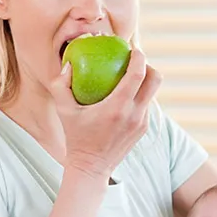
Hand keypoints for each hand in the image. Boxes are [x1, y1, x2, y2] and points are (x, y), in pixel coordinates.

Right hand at [48, 48, 161, 181]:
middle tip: (135, 61)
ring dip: (145, 82)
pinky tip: (126, 95)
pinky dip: (139, 97)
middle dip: (149, 66)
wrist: (91, 167)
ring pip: (152, 93)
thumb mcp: (63, 111)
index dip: (139, 57)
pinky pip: (146, 106)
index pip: (138, 74)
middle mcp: (134, 114)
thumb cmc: (75, 137)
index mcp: (118, 107)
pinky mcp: (143, 129)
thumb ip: (61, 86)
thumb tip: (68, 65)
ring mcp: (141, 123)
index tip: (133, 49)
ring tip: (129, 77)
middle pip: (155, 80)